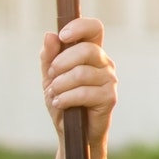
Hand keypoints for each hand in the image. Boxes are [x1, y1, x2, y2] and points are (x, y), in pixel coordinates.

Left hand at [42, 17, 115, 144]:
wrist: (70, 132)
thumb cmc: (62, 101)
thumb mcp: (50, 78)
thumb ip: (49, 57)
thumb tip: (49, 35)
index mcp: (91, 52)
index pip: (94, 28)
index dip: (80, 27)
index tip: (63, 36)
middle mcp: (104, 62)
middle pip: (86, 49)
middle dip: (61, 63)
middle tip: (51, 76)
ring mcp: (109, 79)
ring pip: (81, 73)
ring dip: (60, 85)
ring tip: (55, 94)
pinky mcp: (109, 97)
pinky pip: (84, 92)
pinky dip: (66, 98)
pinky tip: (60, 104)